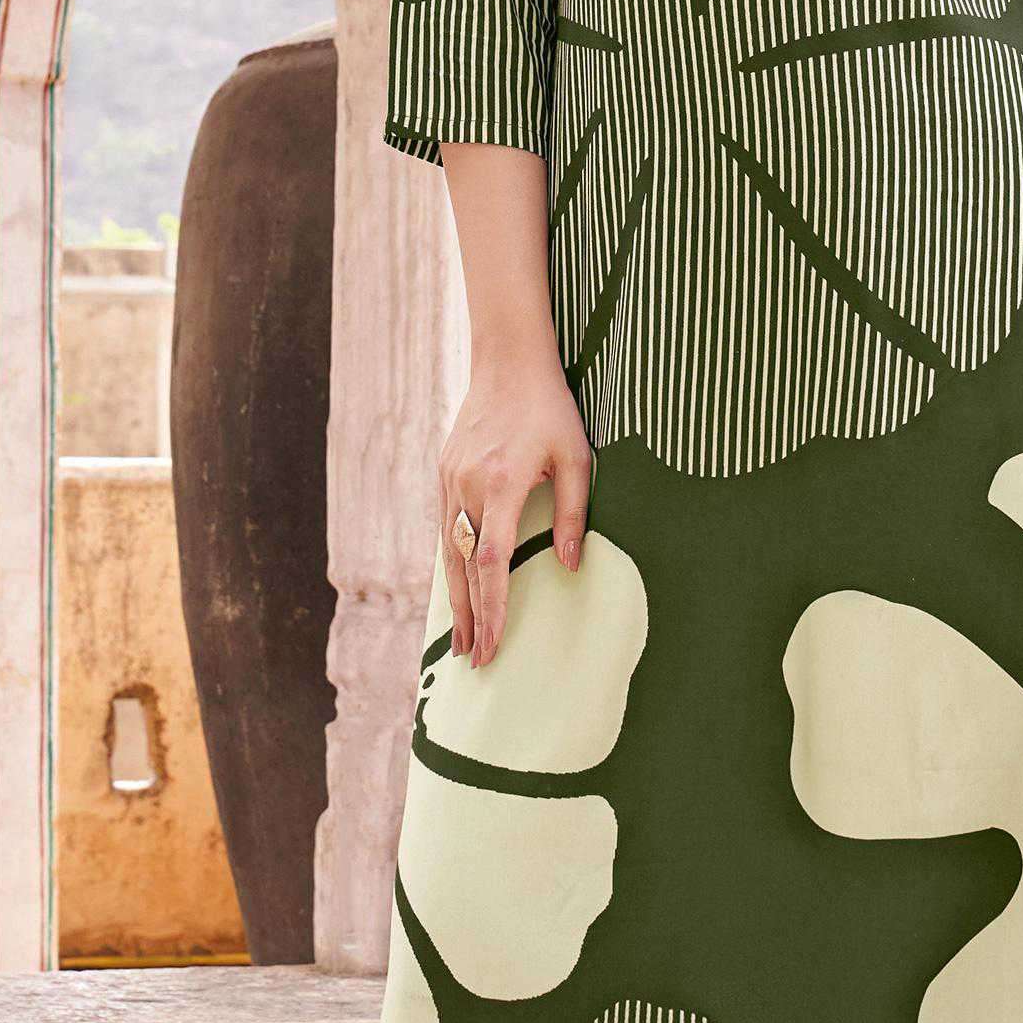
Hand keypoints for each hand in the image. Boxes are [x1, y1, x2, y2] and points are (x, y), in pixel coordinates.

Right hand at [437, 359, 594, 665]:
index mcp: (501, 485)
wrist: (507, 361)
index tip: (493, 645)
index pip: (493, 563)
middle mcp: (467, 487)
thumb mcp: (577, 458)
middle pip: (464, 568)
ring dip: (454, 598)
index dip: (492, 608)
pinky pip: (445, 530)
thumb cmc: (551, 409)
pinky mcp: (444, 474)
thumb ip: (575, 514)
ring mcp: (449, 481)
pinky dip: (450, 565)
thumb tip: (570, 567)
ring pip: (448, 553)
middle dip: (470, 617)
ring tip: (460, 638)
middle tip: (474, 660)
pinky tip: (456, 588)